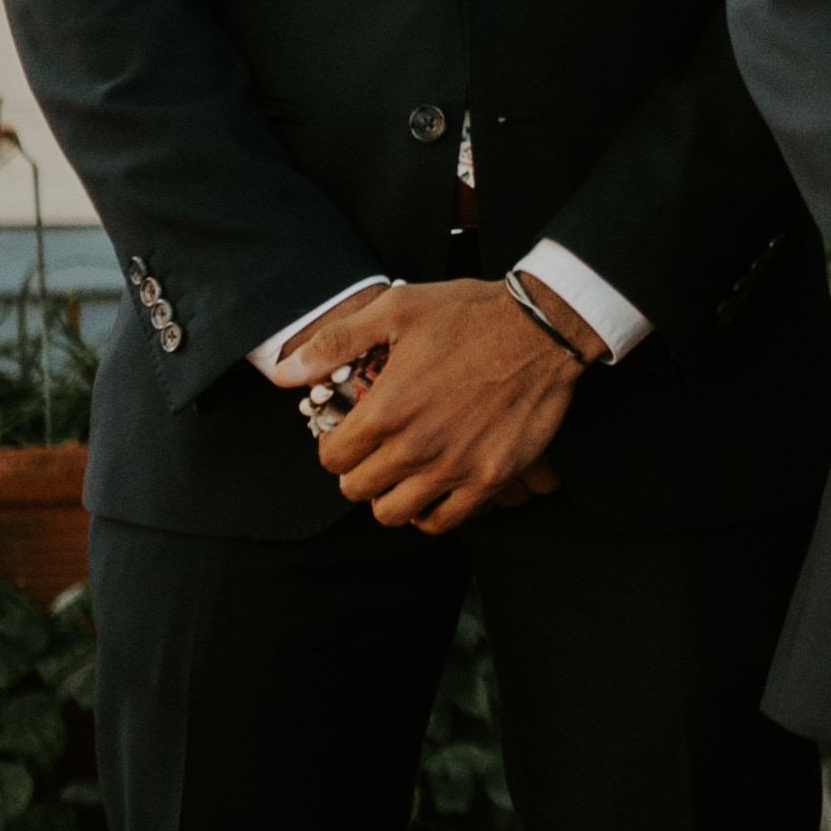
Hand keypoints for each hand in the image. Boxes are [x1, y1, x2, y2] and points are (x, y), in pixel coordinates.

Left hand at [304, 279, 584, 535]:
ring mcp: (454, 467)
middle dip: (358, 473)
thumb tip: (285, 374)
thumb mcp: (397, 310)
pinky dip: (431, 513)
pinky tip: (434, 490)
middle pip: (358, 490)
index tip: (349, 436)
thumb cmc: (470, 315)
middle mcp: (415, 446)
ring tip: (400, 476)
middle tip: (374, 454)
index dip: (334, 447)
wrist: (545, 328)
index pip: (332, 458)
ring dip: (389, 498)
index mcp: (386, 409)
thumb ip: (335, 344)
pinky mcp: (489, 477)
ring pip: (394, 514)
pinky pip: (443, 520)